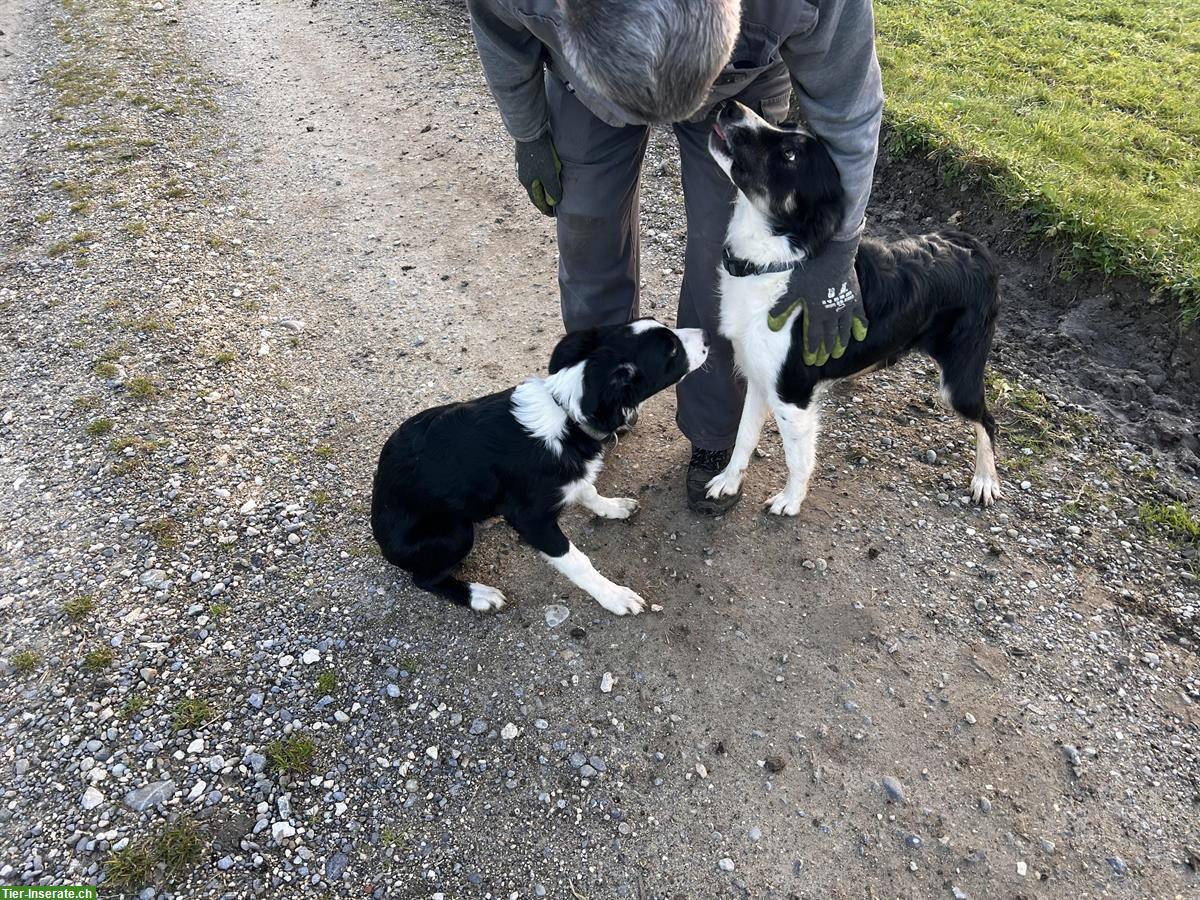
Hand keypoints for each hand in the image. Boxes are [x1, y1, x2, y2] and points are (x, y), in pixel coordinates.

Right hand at [515, 133, 562, 216]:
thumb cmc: (539, 154)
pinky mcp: (526, 155)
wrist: (528, 130)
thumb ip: (552, 189)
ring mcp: (523, 165)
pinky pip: (535, 170)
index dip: (545, 209)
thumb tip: (555, 202)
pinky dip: (542, 175)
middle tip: (552, 203)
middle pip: (535, 190)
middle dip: (544, 198)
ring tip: (552, 188)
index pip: (536, 200)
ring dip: (543, 186)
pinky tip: (548, 171)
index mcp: (527, 182)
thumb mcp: (549, 174)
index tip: (551, 215)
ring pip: (535, 179)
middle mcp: (523, 175)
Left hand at [790, 236, 868, 365]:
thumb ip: (782, 308)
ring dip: (841, 343)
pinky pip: (859, 317)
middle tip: (823, 361)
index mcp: (816, 313)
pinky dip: (860, 328)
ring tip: (839, 352)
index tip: (811, 362)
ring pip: (844, 331)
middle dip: (825, 350)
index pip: (813, 338)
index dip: (812, 350)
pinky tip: (861, 336)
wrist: (834, 254)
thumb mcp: (792, 289)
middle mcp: (832, 315)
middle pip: (829, 337)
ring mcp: (845, 307)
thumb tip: (772, 326)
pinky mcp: (855, 298)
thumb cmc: (811, 271)